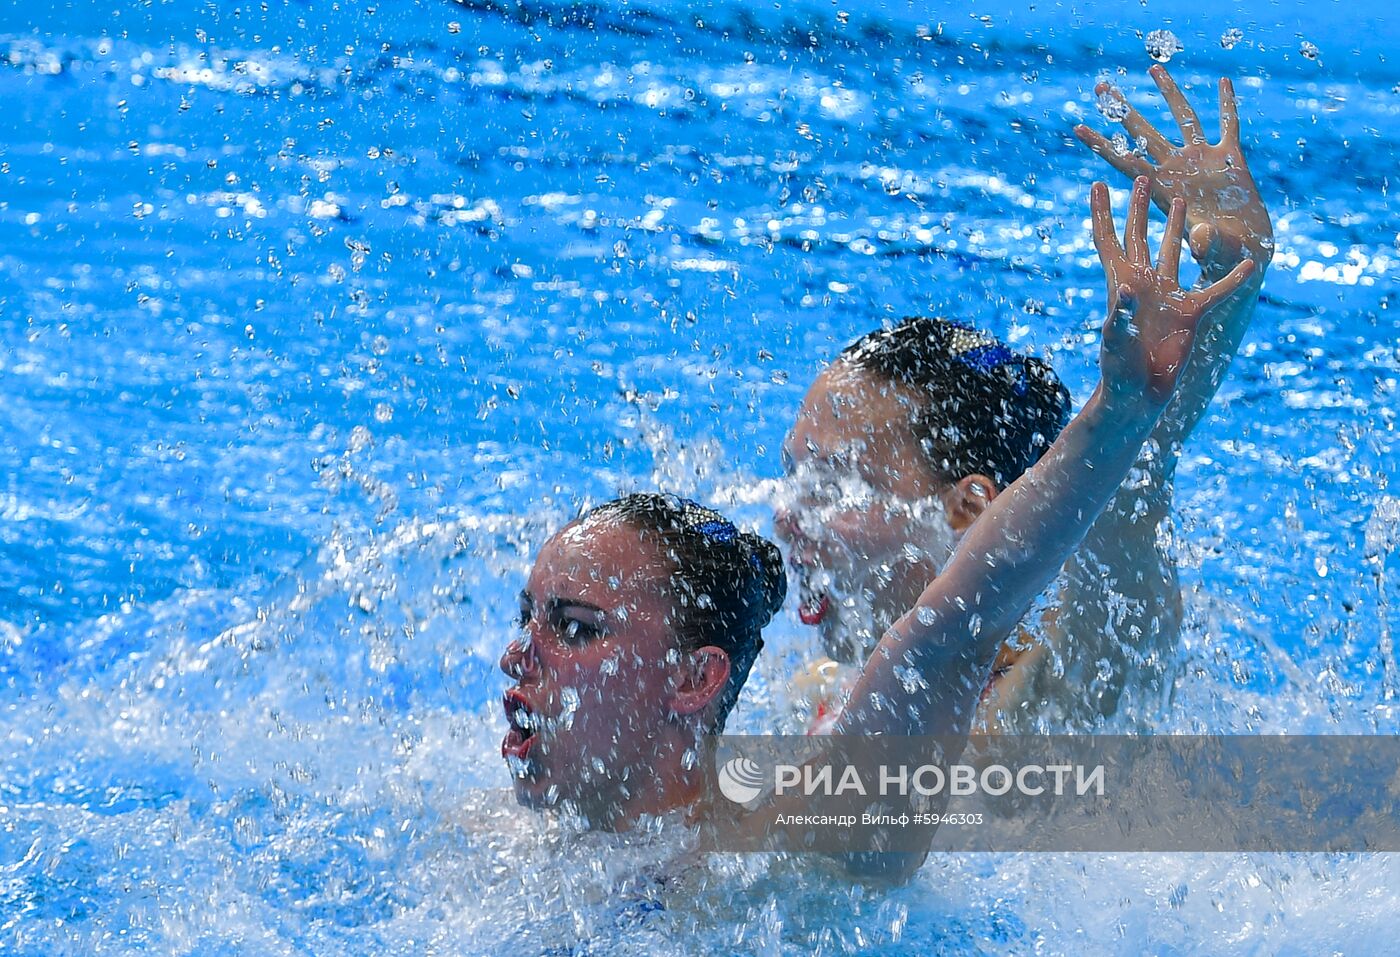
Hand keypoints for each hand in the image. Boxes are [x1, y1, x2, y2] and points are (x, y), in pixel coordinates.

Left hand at [1075, 65, 1272, 281]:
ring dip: (1170, 94)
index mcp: (1163, 190)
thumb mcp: (1211, 255)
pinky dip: (1227, 104)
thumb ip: (1206, 247)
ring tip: (1153, 69)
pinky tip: (1222, 82)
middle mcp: (1178, 170)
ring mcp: (1204, 162)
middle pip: (1144, 133)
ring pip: (1184, 119)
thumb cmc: (1219, 260)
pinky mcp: (1231, 160)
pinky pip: (1229, 125)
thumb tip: (1200, 238)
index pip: (1125, 161)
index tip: (1077, 128)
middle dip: (1122, 110)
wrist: (1243, 256)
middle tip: (1101, 87)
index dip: (1102, 145)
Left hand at [1092, 177, 1254, 407]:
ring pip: (1173, 252)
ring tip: (1182, 202)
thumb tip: (1126, 290)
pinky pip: (1217, 290)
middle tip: (1143, 177)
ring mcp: (1167, 294)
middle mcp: (1143, 282)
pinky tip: (1250, 264)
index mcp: (1120, 283)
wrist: (1138, 393)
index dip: (1102, 212)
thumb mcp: (1116, 340)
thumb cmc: (1118, 368)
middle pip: (1140, 236)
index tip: (1098, 183)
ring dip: (1178, 228)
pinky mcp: (1190, 312)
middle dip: (1140, 208)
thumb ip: (1120, 316)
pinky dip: (1232, 278)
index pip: (1108, 240)